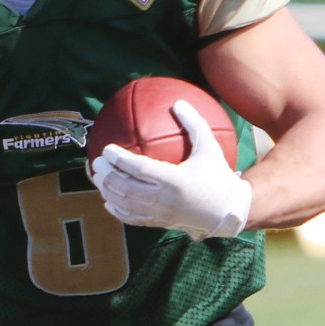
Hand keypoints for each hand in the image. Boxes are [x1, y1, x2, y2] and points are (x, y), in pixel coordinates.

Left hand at [88, 101, 252, 237]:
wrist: (228, 211)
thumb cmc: (218, 177)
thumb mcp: (210, 148)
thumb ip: (194, 124)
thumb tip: (178, 102)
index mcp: (175, 180)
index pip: (139, 169)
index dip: (120, 159)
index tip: (107, 149)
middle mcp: (164, 199)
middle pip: (126, 187)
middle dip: (107, 174)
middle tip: (97, 161)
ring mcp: (160, 213)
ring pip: (125, 204)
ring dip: (107, 190)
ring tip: (97, 177)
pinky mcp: (159, 223)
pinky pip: (132, 219)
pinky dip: (117, 210)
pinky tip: (108, 201)